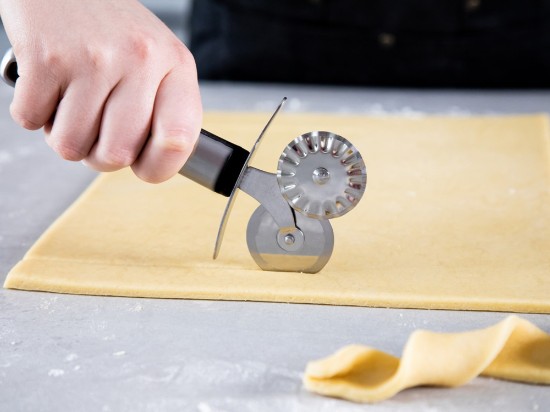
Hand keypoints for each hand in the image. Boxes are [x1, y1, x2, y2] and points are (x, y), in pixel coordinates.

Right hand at [0, 0, 201, 182]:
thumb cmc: (110, 30)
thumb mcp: (156, 60)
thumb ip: (162, 110)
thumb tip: (150, 165)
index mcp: (176, 66)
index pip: (179, 139)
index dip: (158, 167)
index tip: (142, 163)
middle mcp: (140, 60)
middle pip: (117, 155)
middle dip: (98, 154)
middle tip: (95, 126)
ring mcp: (93, 58)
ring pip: (71, 146)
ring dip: (63, 133)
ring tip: (72, 100)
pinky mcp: (47, 57)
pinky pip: (31, 121)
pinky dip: (33, 112)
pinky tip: (48, 84)